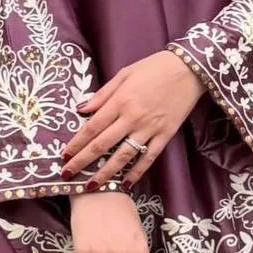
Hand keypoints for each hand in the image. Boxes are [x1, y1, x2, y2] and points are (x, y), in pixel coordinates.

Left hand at [61, 50, 205, 186]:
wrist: (189, 69)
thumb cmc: (154, 68)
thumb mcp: (124, 73)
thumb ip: (102, 94)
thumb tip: (80, 110)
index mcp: (120, 101)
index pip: (92, 127)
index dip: (76, 143)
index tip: (64, 156)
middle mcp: (132, 117)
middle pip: (102, 145)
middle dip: (82, 162)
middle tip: (66, 175)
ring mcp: (149, 128)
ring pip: (122, 156)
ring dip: (105, 173)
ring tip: (91, 185)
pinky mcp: (164, 136)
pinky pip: (148, 158)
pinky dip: (136, 172)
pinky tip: (125, 183)